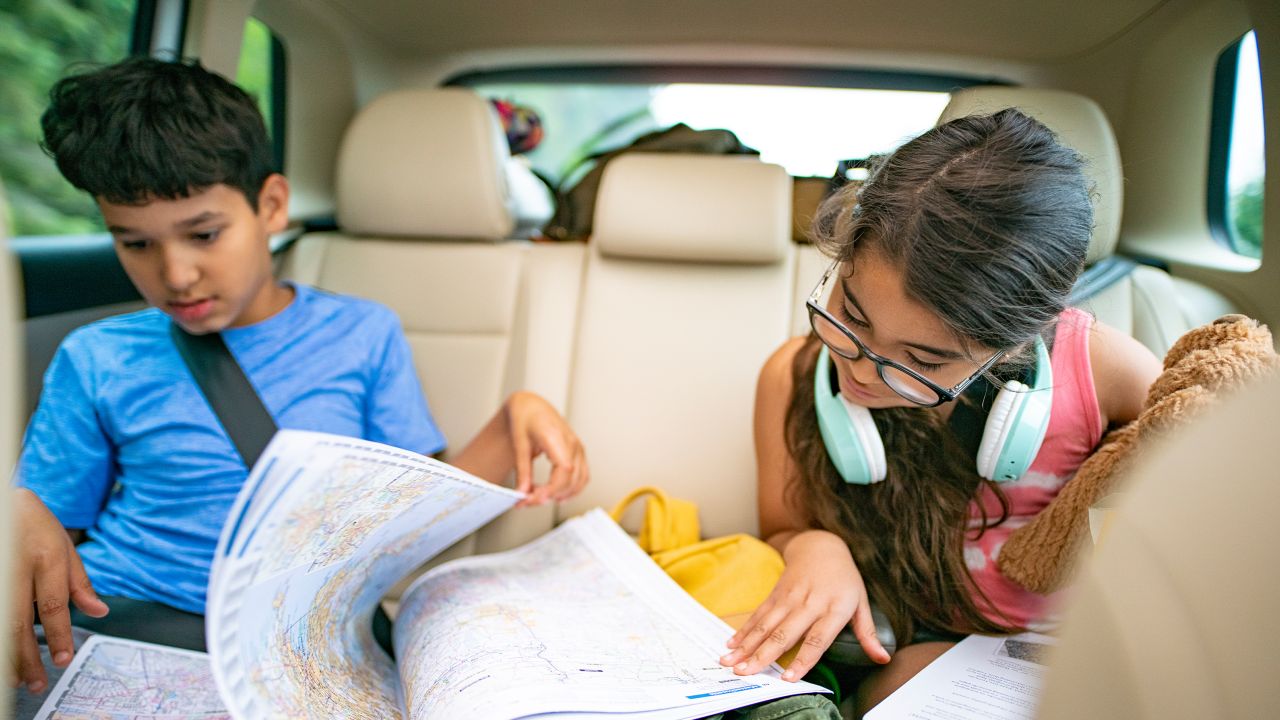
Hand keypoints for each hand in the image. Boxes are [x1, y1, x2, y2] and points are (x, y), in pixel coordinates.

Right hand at [8, 489, 108, 693]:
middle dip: (29, 658)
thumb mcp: (64, 545)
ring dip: (8, 656)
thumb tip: (100, 611)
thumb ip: (80, 582)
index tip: (62, 659)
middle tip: (37, 682)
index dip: (58, 635)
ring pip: (0, 625)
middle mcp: (18, 565)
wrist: (2, 500)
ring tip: (16, 677)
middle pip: (21, 622)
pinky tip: (3, 655)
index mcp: (47, 556)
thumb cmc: (33, 523)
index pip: (53, 604)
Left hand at [505, 391, 588, 506]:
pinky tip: (557, 496)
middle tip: (527, 501)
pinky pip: (582, 477)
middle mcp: (572, 443)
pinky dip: (572, 490)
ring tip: (539, 499)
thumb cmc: (526, 419)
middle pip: (571, 479)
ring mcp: (578, 448)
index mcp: (556, 437)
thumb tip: (522, 492)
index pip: (564, 469)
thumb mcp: (519, 445)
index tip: (535, 498)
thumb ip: (522, 471)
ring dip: (561, 495)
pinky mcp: (579, 453)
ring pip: (580, 481)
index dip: (552, 488)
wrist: (532, 407)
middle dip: (549, 495)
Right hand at [719, 530, 888, 680]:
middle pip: (783, 634)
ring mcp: (789, 598)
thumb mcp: (861, 603)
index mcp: (833, 608)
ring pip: (765, 625)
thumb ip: (868, 633)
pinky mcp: (775, 595)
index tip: (789, 678)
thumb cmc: (844, 579)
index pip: (817, 639)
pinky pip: (758, 615)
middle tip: (746, 673)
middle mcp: (808, 603)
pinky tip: (732, 645)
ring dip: (746, 645)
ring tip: (730, 662)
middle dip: (762, 655)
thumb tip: (883, 658)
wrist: (820, 546)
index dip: (803, 659)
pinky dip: (744, 631)